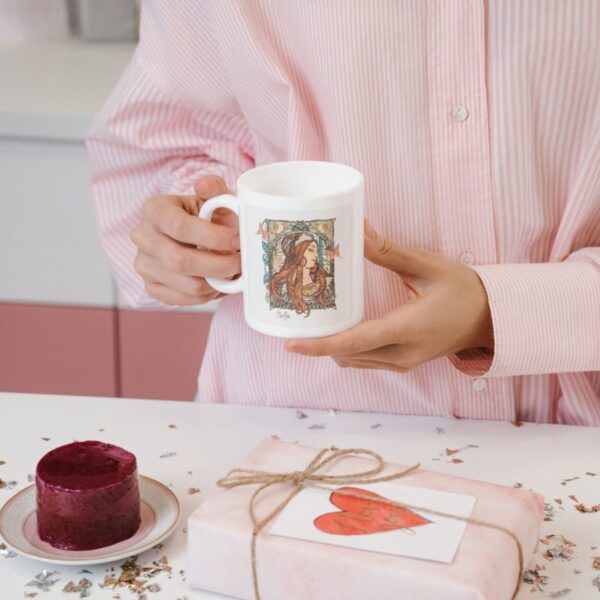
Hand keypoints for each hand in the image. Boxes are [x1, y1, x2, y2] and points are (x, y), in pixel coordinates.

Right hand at [131, 175, 239, 305]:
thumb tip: (204, 185)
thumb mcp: (212, 198)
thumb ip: (214, 188)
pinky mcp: (151, 288)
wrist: (192, 236)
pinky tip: (219, 283)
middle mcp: (142, 237)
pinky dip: (208, 295)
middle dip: (219, 265)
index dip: (213, 237)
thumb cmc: (206, 216)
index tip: (238, 240)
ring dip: (218, 282)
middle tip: (241, 263)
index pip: (180, 227)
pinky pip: (185, 300)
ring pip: (187, 285)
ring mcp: (143, 265)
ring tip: (233, 272)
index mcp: (154, 209)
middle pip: (180, 260)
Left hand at [285, 222, 493, 372]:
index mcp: (409, 328)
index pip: (356, 342)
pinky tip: (336, 329)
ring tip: (310, 322)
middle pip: (347, 354)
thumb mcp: (427, 266)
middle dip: (317, 342)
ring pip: (353, 360)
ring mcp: (402, 363)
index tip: (291, 344)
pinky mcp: (401, 363)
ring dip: (330, 346)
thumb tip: (357, 229)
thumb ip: (388, 252)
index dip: (320, 345)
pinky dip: (345, 348)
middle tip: (293, 320)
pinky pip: (364, 360)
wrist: (491, 318)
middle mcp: (403, 354)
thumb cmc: (464, 289)